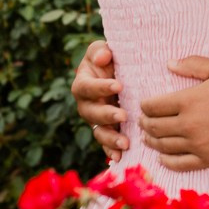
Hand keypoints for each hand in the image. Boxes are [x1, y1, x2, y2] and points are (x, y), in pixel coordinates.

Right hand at [71, 40, 127, 162]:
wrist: (119, 72)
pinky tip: (120, 158)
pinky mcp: (106, 130)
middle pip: (91, 113)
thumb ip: (100, 51)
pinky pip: (106, 144)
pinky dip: (111, 152)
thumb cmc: (110, 59)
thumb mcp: (103, 50)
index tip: (118, 86)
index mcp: (83, 84)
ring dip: (111, 139)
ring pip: (99, 132)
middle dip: (107, 115)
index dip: (100, 87)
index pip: (87, 87)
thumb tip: (103, 57)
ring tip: (125, 143)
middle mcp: (86, 104)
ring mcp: (96, 120)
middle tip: (123, 116)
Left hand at [139, 57, 208, 171]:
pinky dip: (166, 161)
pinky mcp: (206, 159)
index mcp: (189, 101)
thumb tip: (169, 64)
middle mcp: (188, 124)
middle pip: (155, 127)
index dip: (145, 106)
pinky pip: (179, 163)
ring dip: (151, 141)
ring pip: (163, 146)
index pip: (154, 106)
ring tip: (148, 138)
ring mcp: (196, 144)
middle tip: (143, 121)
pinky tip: (162, 157)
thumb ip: (194, 64)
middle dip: (145, 123)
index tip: (145, 105)